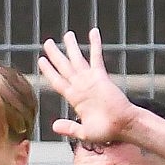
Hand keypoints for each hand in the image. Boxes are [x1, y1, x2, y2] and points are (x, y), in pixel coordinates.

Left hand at [39, 29, 140, 149]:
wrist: (123, 126)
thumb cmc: (106, 131)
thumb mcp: (84, 132)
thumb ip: (69, 127)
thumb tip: (54, 126)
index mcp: (75, 99)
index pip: (58, 81)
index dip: (49, 71)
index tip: (41, 60)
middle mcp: (81, 87)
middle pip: (65, 67)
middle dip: (56, 54)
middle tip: (48, 42)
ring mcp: (90, 80)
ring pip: (77, 59)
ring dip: (71, 46)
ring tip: (67, 34)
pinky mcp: (101, 76)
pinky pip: (96, 57)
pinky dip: (94, 44)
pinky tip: (93, 32)